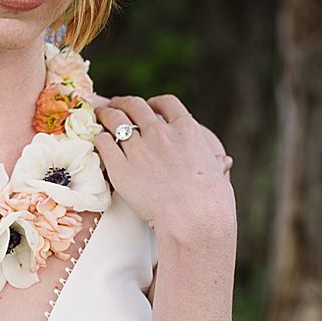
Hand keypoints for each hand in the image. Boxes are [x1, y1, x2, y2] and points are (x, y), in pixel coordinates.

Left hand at [93, 95, 235, 248]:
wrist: (194, 217)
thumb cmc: (211, 201)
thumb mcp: (217, 173)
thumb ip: (215, 163)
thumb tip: (223, 163)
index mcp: (186, 130)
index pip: (166, 103)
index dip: (154, 103)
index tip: (149, 106)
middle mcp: (160, 133)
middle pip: (136, 106)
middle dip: (123, 103)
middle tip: (116, 106)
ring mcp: (139, 148)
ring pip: (115, 119)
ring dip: (105, 114)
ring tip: (100, 114)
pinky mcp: (120, 167)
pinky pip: (103, 143)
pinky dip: (99, 139)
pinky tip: (98, 141)